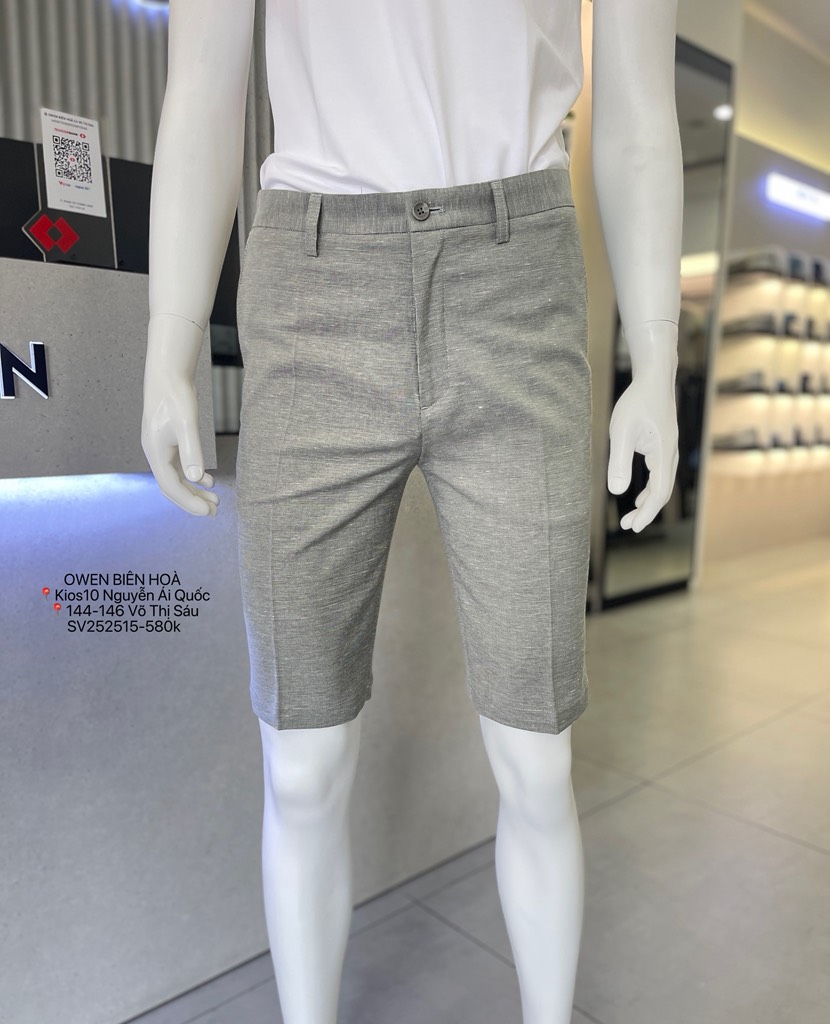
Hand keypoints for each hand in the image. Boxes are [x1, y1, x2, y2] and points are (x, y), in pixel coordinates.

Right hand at [141, 370, 218, 516]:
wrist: (168, 373)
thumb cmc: (176, 396)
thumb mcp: (186, 424)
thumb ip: (191, 451)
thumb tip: (196, 479)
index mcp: (156, 453)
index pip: (171, 487)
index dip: (189, 502)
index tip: (209, 512)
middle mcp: (156, 454)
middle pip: (172, 487)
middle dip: (192, 502)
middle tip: (215, 512)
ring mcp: (161, 449)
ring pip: (177, 479)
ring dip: (195, 491)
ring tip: (215, 501)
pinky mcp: (169, 442)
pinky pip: (180, 468)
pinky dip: (194, 477)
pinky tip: (210, 481)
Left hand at [607, 372, 677, 532]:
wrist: (654, 378)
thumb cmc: (637, 402)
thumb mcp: (621, 431)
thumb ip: (619, 461)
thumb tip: (617, 491)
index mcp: (663, 454)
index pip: (659, 492)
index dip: (647, 513)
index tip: (633, 527)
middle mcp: (671, 455)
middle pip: (662, 492)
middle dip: (646, 512)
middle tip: (628, 526)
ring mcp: (669, 451)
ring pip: (662, 485)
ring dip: (648, 502)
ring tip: (631, 517)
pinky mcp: (663, 446)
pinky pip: (660, 475)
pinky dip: (650, 490)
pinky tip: (638, 497)